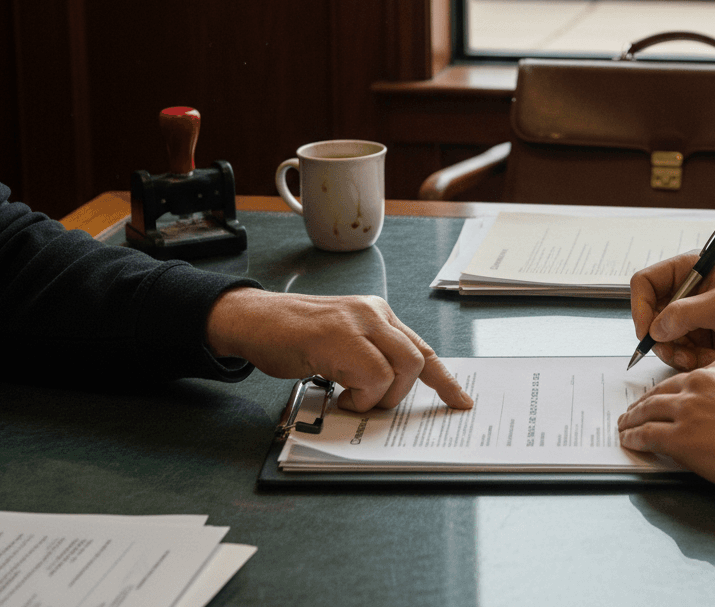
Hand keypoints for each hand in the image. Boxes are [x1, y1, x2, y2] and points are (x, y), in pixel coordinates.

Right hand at [205, 288, 473, 412]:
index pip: (422, 348)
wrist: (253, 320)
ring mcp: (358, 321)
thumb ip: (368, 358)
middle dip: (397, 394)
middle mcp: (374, 313)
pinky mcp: (339, 335)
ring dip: (376, 396)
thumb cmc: (293, 337)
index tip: (461, 401)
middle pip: (417, 362)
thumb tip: (391, 394)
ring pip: (400, 370)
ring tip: (347, 395)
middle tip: (365, 400)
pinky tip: (336, 391)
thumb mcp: (342, 343)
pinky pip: (372, 375)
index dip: (444, 379)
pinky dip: (359, 395)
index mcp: (378, 314)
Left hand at [618, 357, 714, 495]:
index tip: (663, 397)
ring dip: (633, 418)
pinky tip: (629, 440)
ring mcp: (688, 408)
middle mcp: (700, 382)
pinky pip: (648, 433)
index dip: (670, 390)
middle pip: (662, 391)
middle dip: (645, 402)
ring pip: (649, 409)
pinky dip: (635, 436)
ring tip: (625, 425)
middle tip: (634, 410)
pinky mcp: (680, 436)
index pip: (686, 378)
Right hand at [630, 252, 714, 370]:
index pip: (645, 283)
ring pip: (663, 338)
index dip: (640, 307)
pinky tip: (712, 359)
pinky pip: (679, 352)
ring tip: (702, 358)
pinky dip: (690, 360)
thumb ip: (686, 314)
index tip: (647, 333)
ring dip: (678, 353)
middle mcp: (684, 292)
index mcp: (687, 270)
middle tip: (679, 354)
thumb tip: (655, 329)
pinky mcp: (699, 337)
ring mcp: (691, 316)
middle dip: (662, 338)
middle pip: (650, 316)